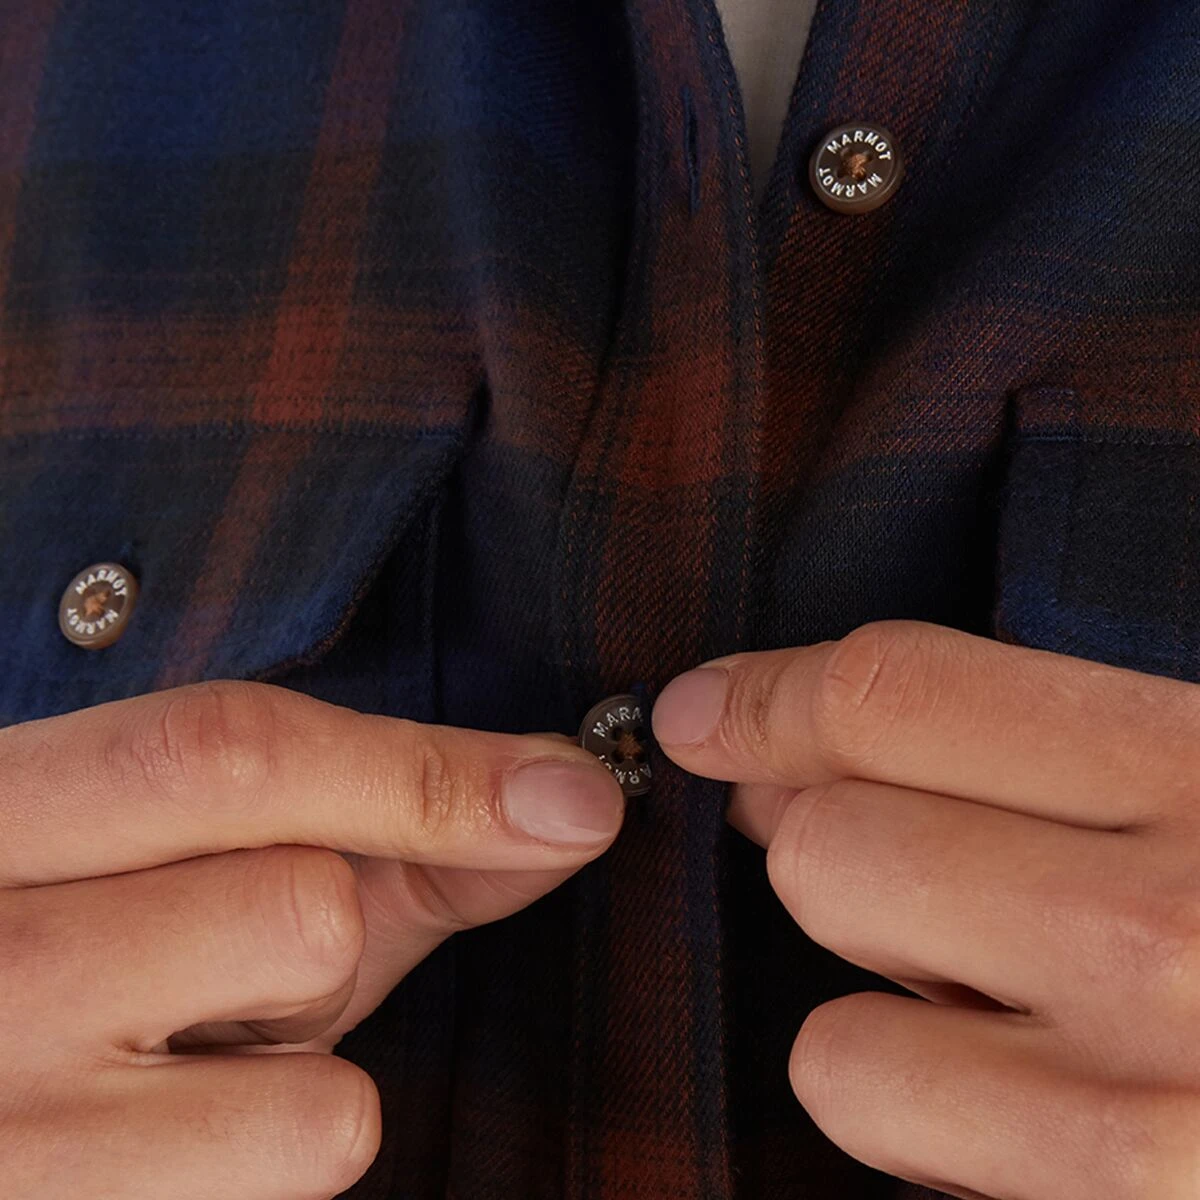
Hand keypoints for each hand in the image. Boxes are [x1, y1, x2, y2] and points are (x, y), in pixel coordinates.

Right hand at [0, 681, 622, 1197]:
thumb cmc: (83, 959)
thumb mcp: (195, 866)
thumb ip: (379, 823)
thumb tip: (571, 805)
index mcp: (6, 815)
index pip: (226, 756)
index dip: (425, 772)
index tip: (572, 794)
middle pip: (304, 908)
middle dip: (335, 928)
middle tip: (231, 953)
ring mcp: (8, 1132)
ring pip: (320, 1089)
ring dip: (309, 1064)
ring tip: (192, 1056)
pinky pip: (296, 1180)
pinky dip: (275, 1161)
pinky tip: (173, 1138)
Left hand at [653, 621, 1199, 1199]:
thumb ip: (1055, 749)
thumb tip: (804, 751)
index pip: (896, 697)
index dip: (769, 695)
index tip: (704, 709)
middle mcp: (1179, 942)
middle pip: (830, 855)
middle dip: (822, 853)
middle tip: (878, 858)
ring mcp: (1154, 1133)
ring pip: (837, 1051)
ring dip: (878, 1029)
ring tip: (989, 1019)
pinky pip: (910, 1179)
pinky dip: (938, 1147)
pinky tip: (1032, 1121)